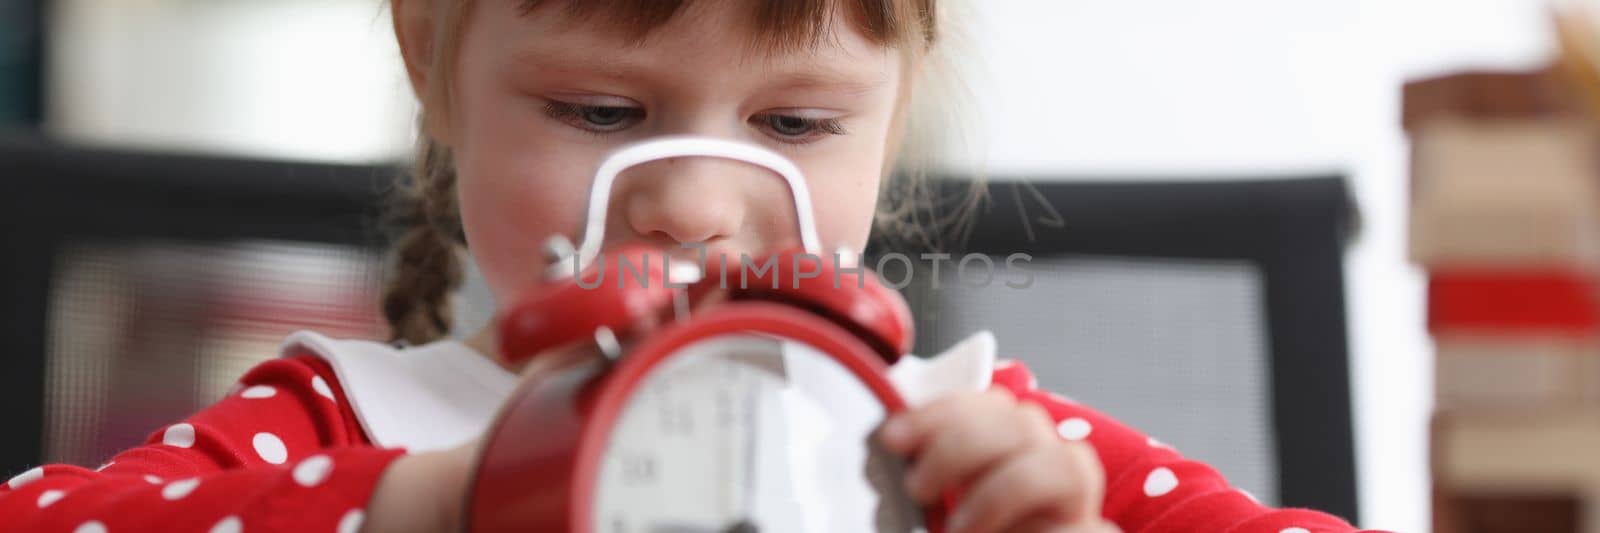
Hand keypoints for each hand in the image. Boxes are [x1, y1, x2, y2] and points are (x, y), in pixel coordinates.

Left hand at [879, 388, 1119, 532]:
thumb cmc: (967, 529)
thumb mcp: (936, 503)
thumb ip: (924, 477)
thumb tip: (881, 455)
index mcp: (1008, 450)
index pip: (989, 405)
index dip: (941, 411)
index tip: (893, 438)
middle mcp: (1048, 467)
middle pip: (1023, 423)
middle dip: (960, 446)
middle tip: (916, 487)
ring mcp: (1076, 505)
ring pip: (1066, 464)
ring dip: (1002, 491)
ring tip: (957, 530)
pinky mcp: (1089, 532)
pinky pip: (1085, 526)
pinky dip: (1050, 531)